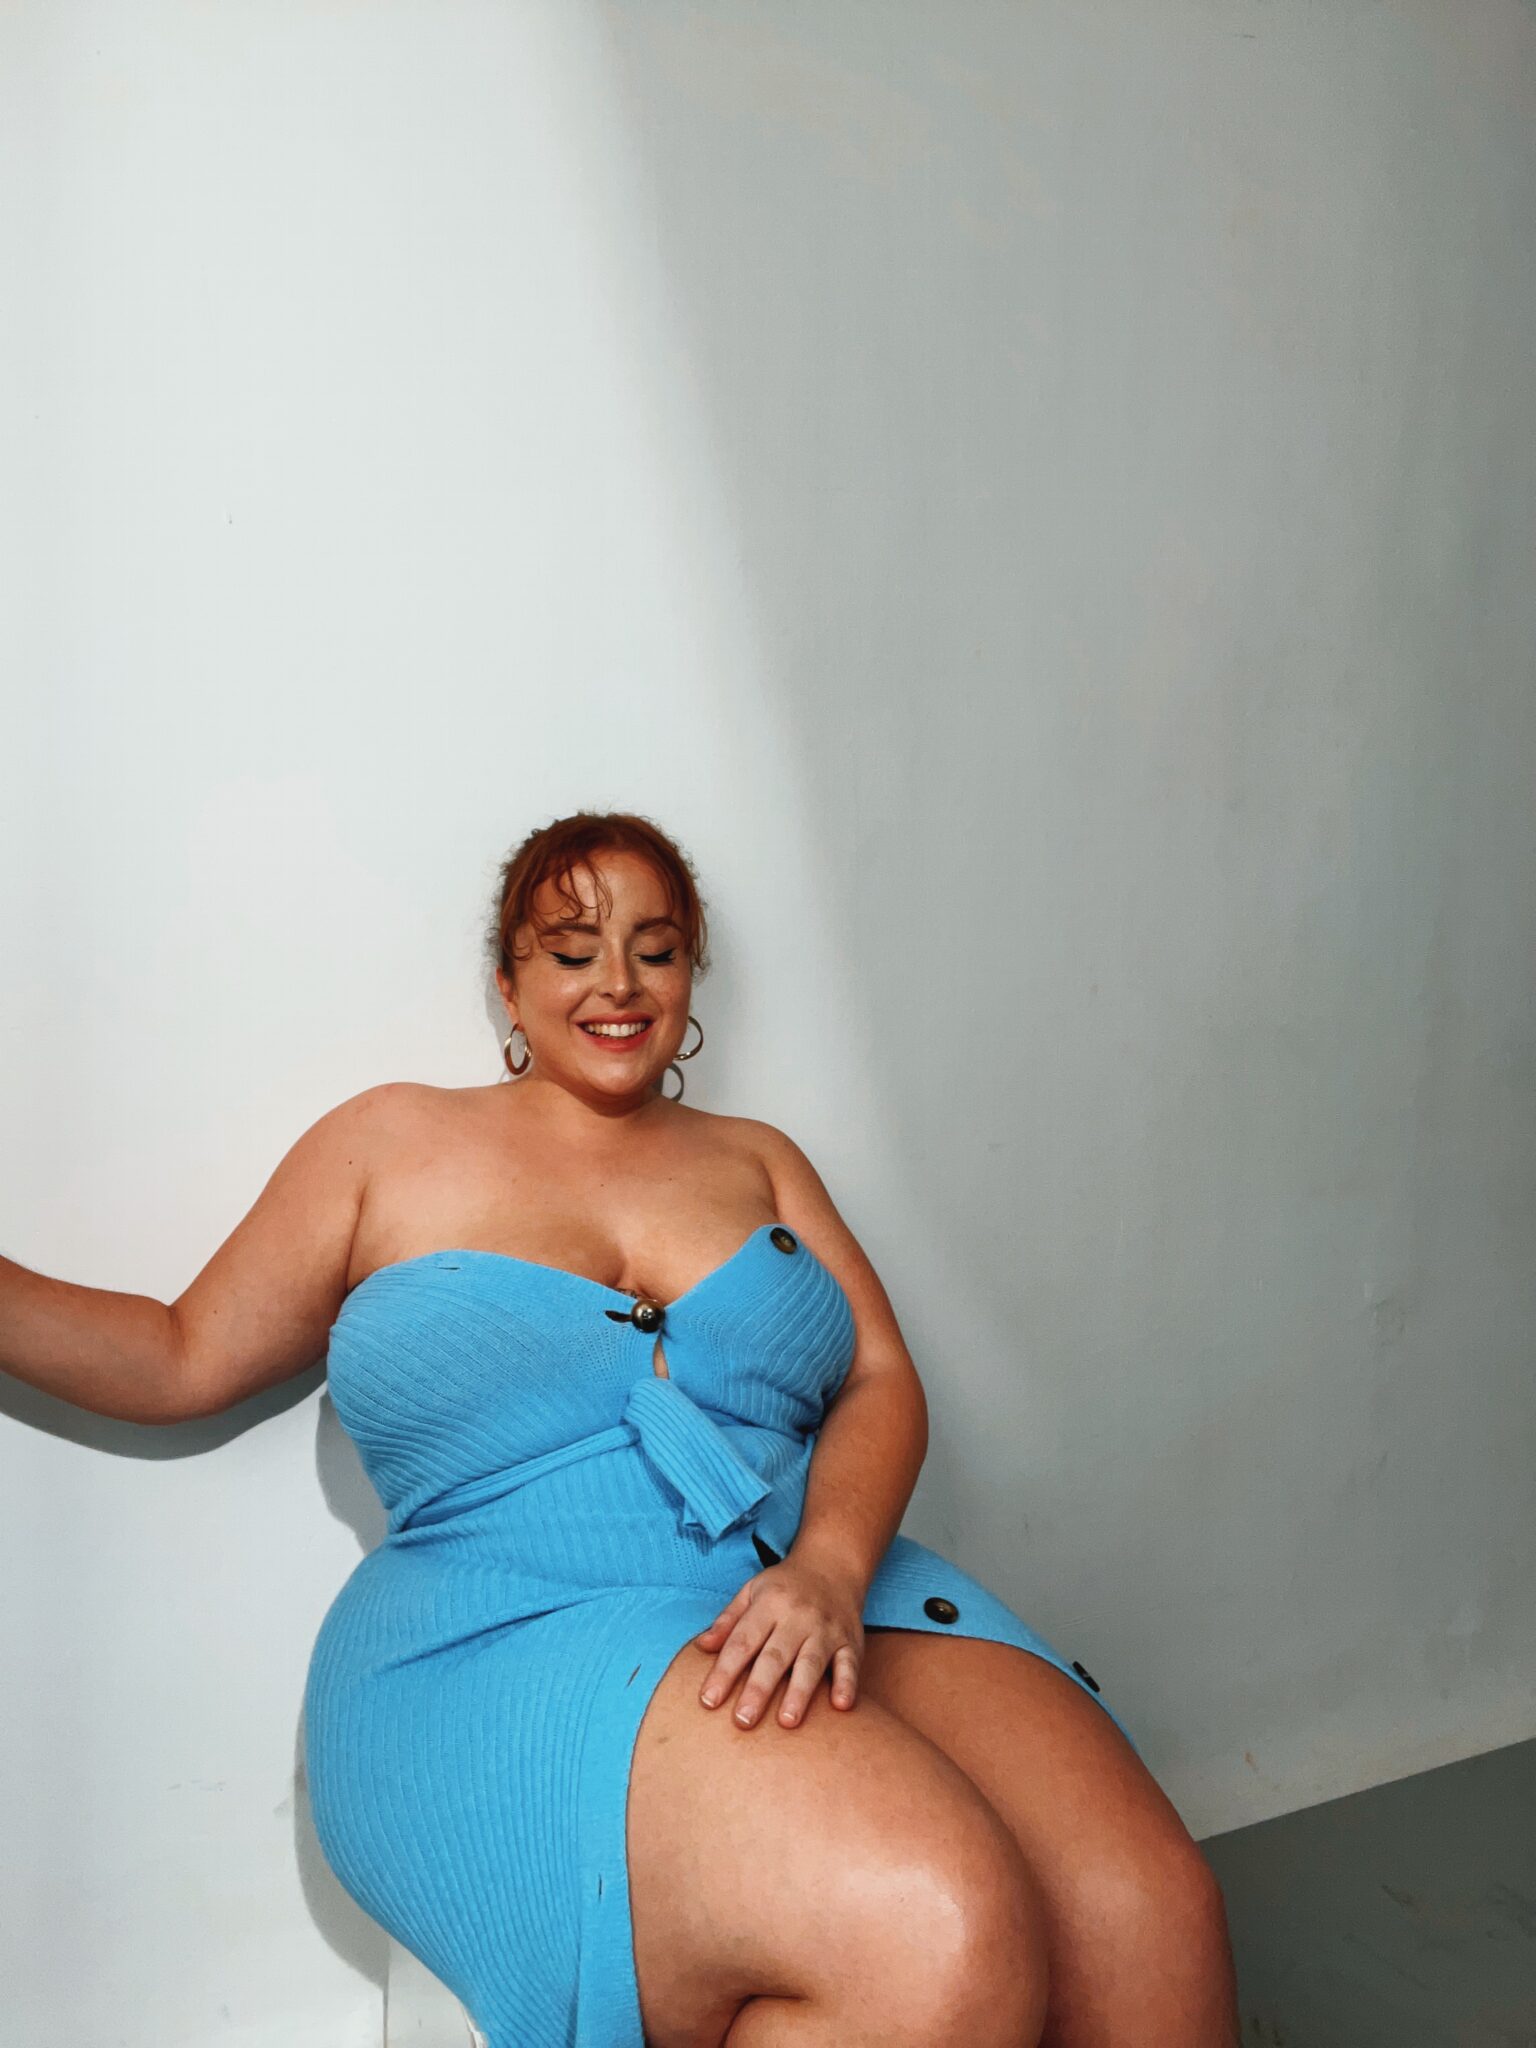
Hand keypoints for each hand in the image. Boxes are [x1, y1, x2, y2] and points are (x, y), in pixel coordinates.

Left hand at [693, 1553, 865, 1728]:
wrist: (832, 1565)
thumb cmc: (784, 1587)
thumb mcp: (751, 1591)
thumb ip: (727, 1621)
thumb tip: (701, 1647)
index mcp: (769, 1605)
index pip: (742, 1641)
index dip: (724, 1671)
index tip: (708, 1701)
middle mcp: (798, 1617)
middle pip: (775, 1656)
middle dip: (759, 1689)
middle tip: (743, 1720)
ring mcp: (826, 1629)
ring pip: (811, 1662)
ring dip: (800, 1692)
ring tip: (787, 1721)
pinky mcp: (850, 1641)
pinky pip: (850, 1663)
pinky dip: (848, 1684)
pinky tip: (841, 1706)